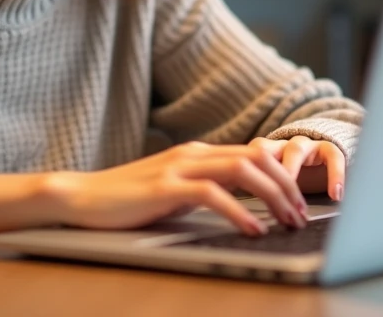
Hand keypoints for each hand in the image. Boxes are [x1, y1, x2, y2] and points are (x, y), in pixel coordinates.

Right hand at [45, 141, 309, 235]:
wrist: (81, 196)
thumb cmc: (128, 199)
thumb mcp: (175, 189)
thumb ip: (205, 189)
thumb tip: (243, 204)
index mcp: (199, 152)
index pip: (255, 152)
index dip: (284, 174)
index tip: (299, 202)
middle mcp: (194, 153)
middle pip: (257, 157)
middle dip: (286, 185)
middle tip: (301, 215)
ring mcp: (179, 167)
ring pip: (242, 170)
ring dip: (272, 196)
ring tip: (286, 221)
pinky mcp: (165, 188)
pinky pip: (212, 194)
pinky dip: (238, 212)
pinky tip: (252, 230)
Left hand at [247, 136, 345, 201]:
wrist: (322, 161)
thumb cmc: (290, 179)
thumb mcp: (272, 187)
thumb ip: (259, 197)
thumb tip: (244, 225)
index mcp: (263, 154)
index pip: (247, 159)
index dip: (245, 180)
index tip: (240, 206)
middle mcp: (281, 146)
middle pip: (267, 153)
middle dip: (265, 179)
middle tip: (266, 204)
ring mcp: (304, 145)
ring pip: (295, 150)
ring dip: (292, 174)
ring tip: (294, 200)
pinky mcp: (327, 148)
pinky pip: (333, 155)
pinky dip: (335, 174)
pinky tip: (335, 195)